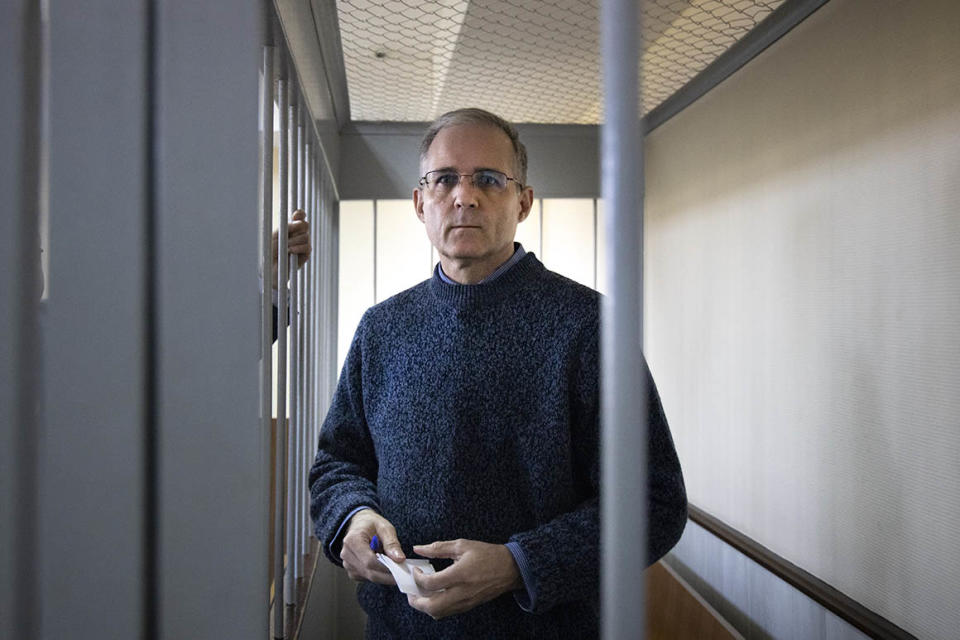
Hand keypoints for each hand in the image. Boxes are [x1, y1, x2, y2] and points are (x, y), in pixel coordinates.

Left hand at [271, 209, 310, 288]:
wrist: (269, 267)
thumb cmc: (270, 250)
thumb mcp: (276, 234)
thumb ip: (288, 225)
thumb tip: (298, 218)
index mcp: (291, 227)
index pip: (300, 216)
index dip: (300, 214)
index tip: (295, 215)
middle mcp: (298, 234)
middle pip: (305, 224)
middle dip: (297, 227)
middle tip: (288, 234)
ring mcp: (303, 244)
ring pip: (306, 236)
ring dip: (294, 241)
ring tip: (285, 247)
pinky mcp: (306, 254)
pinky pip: (307, 247)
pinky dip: (298, 248)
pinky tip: (290, 251)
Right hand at [340, 509, 404, 584]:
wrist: (359, 524)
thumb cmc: (371, 524)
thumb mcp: (384, 528)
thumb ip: (392, 543)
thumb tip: (399, 559)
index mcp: (353, 541)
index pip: (369, 561)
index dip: (386, 568)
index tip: (401, 569)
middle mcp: (347, 554)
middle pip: (369, 572)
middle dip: (387, 575)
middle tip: (403, 573)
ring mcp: (347, 564)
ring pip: (369, 577)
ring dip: (384, 576)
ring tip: (395, 568)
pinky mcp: (352, 571)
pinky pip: (367, 578)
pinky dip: (378, 575)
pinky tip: (385, 568)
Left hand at [406, 539, 521, 618]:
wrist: (510, 569)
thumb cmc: (487, 554)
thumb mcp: (462, 545)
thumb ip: (438, 548)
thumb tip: (418, 549)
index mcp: (459, 575)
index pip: (430, 583)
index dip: (417, 578)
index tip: (415, 569)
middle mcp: (461, 592)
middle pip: (431, 606)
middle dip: (415, 601)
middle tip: (410, 591)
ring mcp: (465, 602)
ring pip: (438, 613)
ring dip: (424, 606)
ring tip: (419, 594)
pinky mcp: (468, 606)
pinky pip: (447, 613)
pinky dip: (436, 608)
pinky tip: (434, 596)